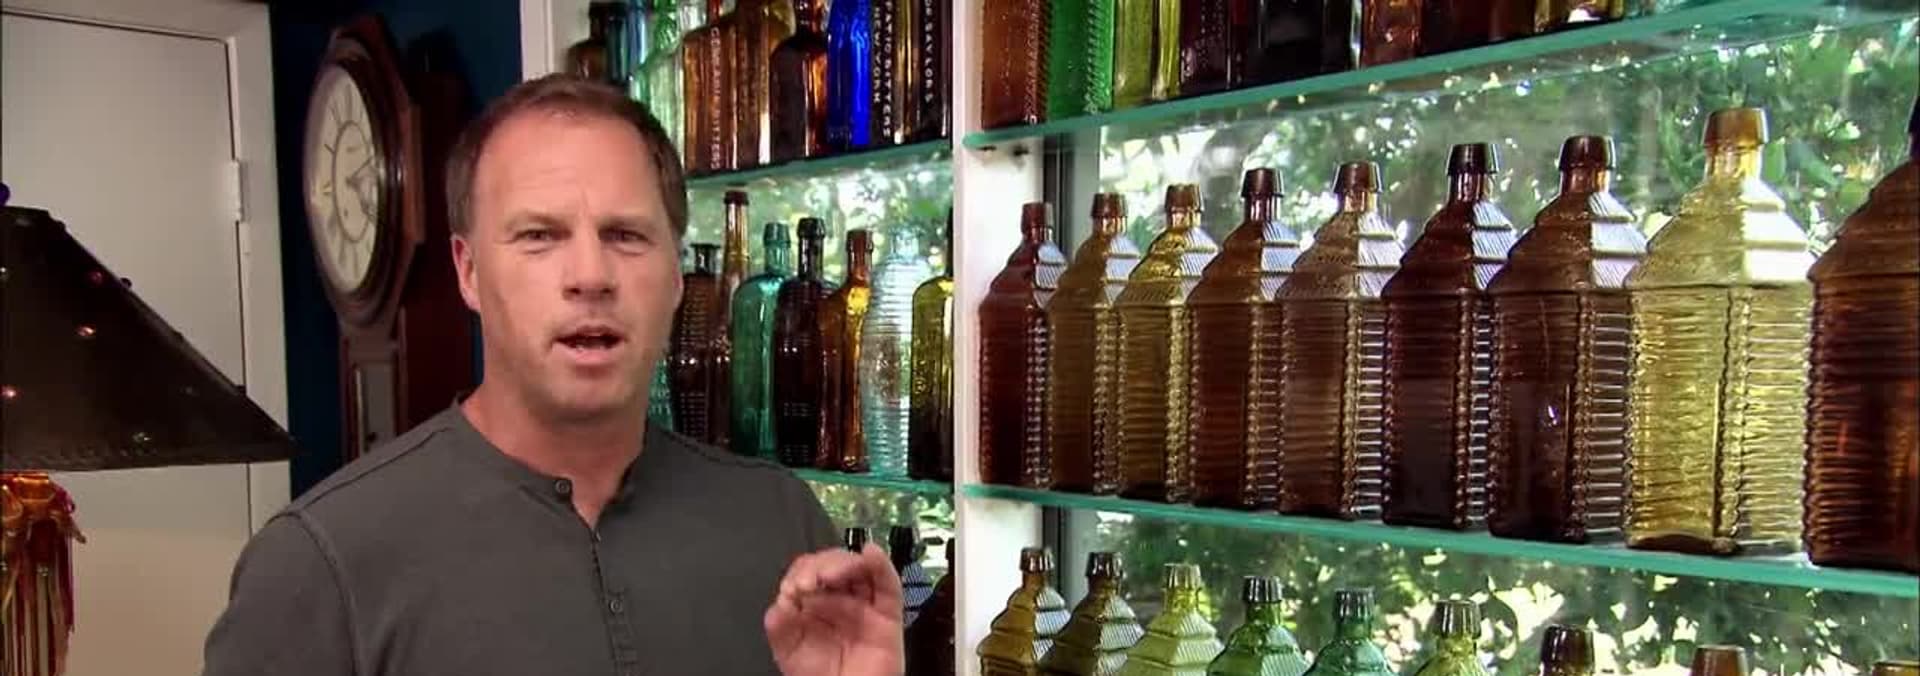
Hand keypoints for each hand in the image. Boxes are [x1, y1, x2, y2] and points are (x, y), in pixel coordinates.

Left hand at [764, 543, 904, 675]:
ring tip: (830, 576)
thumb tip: (781, 601)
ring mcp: (865, 604)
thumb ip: (780, 624)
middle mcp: (841, 599)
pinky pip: (888, 584)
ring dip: (844, 563)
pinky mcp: (888, 614)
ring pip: (860, 568)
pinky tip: (870, 554)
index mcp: (816, 602)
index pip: (809, 570)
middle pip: (834, 564)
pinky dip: (881, 564)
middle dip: (820, 566)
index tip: (793, 588)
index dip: (801, 572)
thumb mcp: (788, 650)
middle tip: (809, 582)